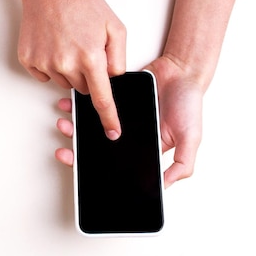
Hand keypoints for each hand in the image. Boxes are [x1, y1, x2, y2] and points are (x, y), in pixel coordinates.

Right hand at [18, 0, 125, 139]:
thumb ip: (119, 59)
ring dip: (69, 70)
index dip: (109, 118)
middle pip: (82, 90)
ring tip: (68, 42)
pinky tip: (53, 44)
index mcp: (90, 57)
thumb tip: (114, 81)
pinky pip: (44, 76)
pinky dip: (51, 65)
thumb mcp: (115, 27)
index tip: (112, 133)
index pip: (102, 99)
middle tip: (85, 50)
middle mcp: (66, 64)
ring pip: (64, 83)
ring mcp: (44, 63)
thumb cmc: (82, 3)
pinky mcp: (29, 60)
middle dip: (88, 76)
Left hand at [54, 56, 203, 187]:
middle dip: (78, 151)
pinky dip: (79, 103)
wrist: (182, 70)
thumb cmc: (189, 104)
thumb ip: (182, 164)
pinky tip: (69, 104)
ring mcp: (118, 116)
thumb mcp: (191, 138)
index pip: (116, 164)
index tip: (80, 168)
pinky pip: (93, 102)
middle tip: (64, 151)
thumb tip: (164, 186)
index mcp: (143, 148)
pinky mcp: (113, 97)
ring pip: (91, 125)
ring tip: (65, 124)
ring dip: (75, 126)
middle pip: (98, 147)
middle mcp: (127, 134)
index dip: (97, 168)